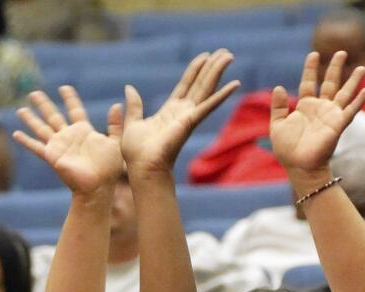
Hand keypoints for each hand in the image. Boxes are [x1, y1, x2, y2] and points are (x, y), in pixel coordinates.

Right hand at [15, 87, 122, 195]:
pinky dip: (26, 141)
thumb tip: (117, 105)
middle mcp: (68, 136)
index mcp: (84, 131)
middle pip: (53, 115)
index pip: (75, 110)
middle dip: (44, 104)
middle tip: (34, 93)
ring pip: (41, 128)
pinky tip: (16, 134)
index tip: (64, 88)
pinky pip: (36, 147)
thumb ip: (115, 124)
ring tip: (21, 109)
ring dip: (31, 119)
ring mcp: (59, 146)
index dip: (69, 98)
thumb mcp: (115, 142)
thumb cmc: (108, 168)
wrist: (98, 186)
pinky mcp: (52, 156)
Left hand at [119, 51, 240, 178]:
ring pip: (206, 89)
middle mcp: (182, 112)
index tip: (205, 56)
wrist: (142, 167)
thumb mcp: (133, 123)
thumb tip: (129, 88)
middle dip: (212, 67)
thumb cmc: (136, 153)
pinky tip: (235, 84)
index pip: (185, 85)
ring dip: (217, 72)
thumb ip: (134, 106)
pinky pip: (208, 106)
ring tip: (229, 56)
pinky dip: (222, 95)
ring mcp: (188, 117)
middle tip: (225, 52)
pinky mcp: (190, 122)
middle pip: (200, 84)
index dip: (195, 70)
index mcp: (169, 111)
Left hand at [270, 51, 364, 176]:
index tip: (313, 54)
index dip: (310, 69)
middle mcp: (320, 108)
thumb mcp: (278, 125)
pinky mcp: (338, 124)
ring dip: (353, 81)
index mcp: (305, 107)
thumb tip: (279, 87)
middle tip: (341, 52)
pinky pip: (351, 110)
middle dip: (335, 67)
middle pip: (330, 83)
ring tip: (362, 67)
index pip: (308, 82)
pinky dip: (360, 100)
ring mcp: (331, 115)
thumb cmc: (287, 149)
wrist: (299, 166)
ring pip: (344, 93)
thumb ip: (278, 107)